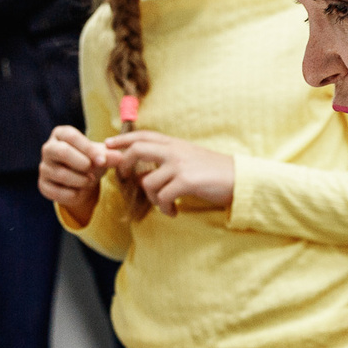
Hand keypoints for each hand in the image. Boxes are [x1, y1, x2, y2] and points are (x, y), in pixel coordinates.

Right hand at [39, 126, 111, 224]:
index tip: (103, 160)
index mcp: (61, 134)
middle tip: (92, 171)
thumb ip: (109, 155)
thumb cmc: (91, 162)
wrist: (82, 182)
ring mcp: (43, 167)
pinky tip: (79, 191)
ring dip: (81, 180)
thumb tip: (120, 157)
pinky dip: (73, 194)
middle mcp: (48, 148)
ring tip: (89, 180)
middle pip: (61, 152)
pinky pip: (57, 191)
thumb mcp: (101, 156)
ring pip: (61, 174)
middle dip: (82, 163)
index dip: (88, 149)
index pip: (72, 136)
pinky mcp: (42, 185)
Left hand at [106, 129, 235, 215]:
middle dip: (125, 166)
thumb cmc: (214, 172)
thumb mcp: (190, 158)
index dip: (123, 139)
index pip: (143, 136)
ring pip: (148, 182)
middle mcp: (175, 150)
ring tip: (165, 206)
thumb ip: (169, 160)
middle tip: (125, 179)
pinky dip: (165, 208)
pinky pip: (163, 197)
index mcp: (175, 143)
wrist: (240, 179)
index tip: (108, 144)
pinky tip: (173, 212)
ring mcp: (180, 165)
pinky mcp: (186, 181)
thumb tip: (145, 173)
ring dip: (153, 199)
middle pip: (137, 151)